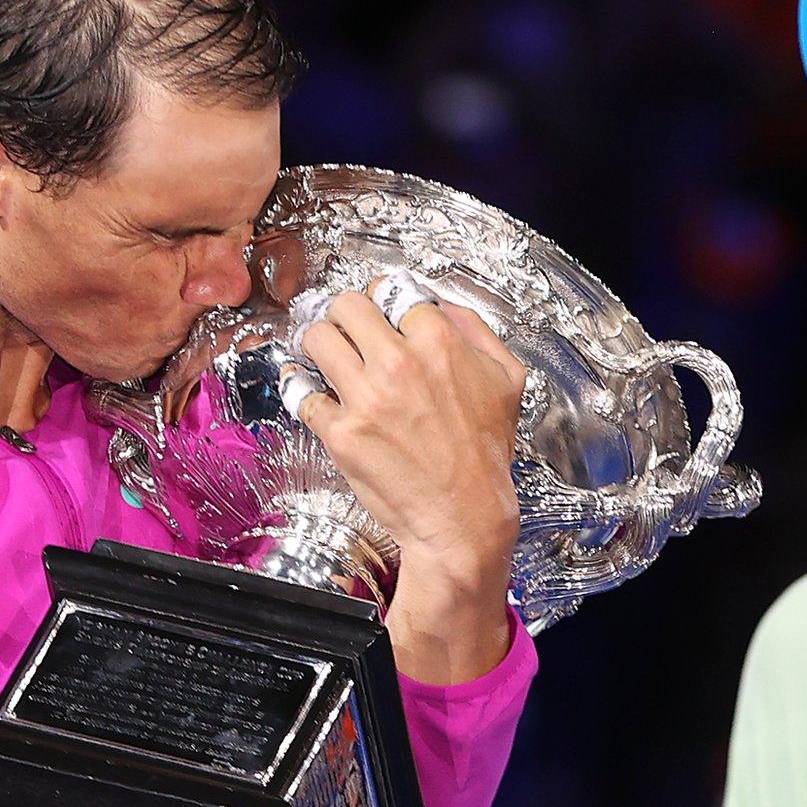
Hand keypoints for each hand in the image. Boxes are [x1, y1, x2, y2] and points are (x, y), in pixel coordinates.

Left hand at [296, 291, 523, 681]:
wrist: (463, 515)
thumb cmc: (483, 453)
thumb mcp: (506, 378)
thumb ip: (475, 330)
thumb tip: (439, 305)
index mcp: (439, 344)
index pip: (391, 290)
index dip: (384, 300)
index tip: (380, 312)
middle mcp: (398, 365)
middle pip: (346, 305)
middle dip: (345, 315)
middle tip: (348, 330)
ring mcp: (365, 399)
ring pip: (316, 338)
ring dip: (319, 343)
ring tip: (327, 356)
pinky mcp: (341, 433)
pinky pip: (301, 392)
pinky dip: (301, 387)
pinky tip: (311, 389)